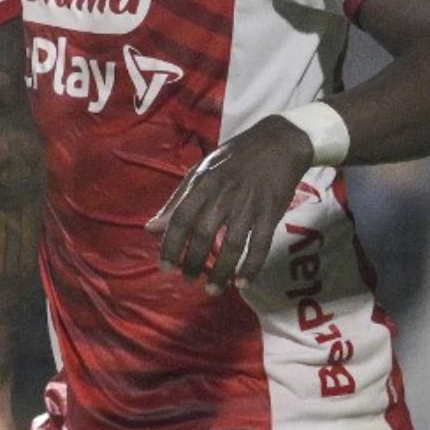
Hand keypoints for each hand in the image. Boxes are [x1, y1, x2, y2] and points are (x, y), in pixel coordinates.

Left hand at [146, 116, 314, 293]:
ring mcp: (249, 204)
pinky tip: (242, 282)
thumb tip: (150, 228)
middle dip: (193, 262)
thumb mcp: (201, 171)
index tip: (165, 267)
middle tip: (188, 280)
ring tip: (213, 289)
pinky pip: (260, 244)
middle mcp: (224, 194)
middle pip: (203, 234)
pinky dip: (251, 266)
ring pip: (231, 244)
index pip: (180, 218)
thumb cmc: (234, 158)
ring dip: (221, 271)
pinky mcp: (271, 212)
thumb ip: (177, 200)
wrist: (279, 141)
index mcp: (203, 183)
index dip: (171, 245)